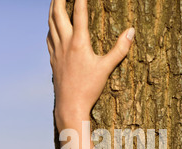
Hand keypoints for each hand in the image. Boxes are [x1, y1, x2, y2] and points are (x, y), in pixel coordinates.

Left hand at [47, 0, 134, 129]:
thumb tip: (131, 31)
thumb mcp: (107, 68)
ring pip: (51, 23)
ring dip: (52, 9)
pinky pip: (49, 37)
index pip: (79, 12)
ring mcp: (57, 51)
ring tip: (55, 0)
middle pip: (58, 13)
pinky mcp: (53, 59)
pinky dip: (50, 26)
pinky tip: (52, 26)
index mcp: (79, 43)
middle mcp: (65, 43)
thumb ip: (120, 49)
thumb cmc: (89, 88)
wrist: (70, 105)